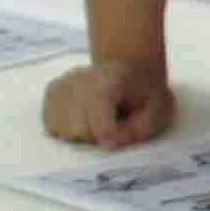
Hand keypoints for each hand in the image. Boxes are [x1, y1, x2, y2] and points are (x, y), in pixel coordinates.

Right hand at [41, 60, 175, 148]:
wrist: (132, 68)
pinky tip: (84, 116)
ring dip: (82, 134)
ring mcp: (62, 83)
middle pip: (79, 129)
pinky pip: (52, 126)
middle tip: (113, 123)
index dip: (111, 136)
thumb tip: (109, 143)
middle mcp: (80, 77)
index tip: (122, 136)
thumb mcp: (158, 113)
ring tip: (98, 118)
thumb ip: (138, 130)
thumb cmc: (146, 94)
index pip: (98, 117)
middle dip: (97, 136)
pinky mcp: (51, 91)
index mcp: (111, 79)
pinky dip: (68, 129)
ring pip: (62, 130)